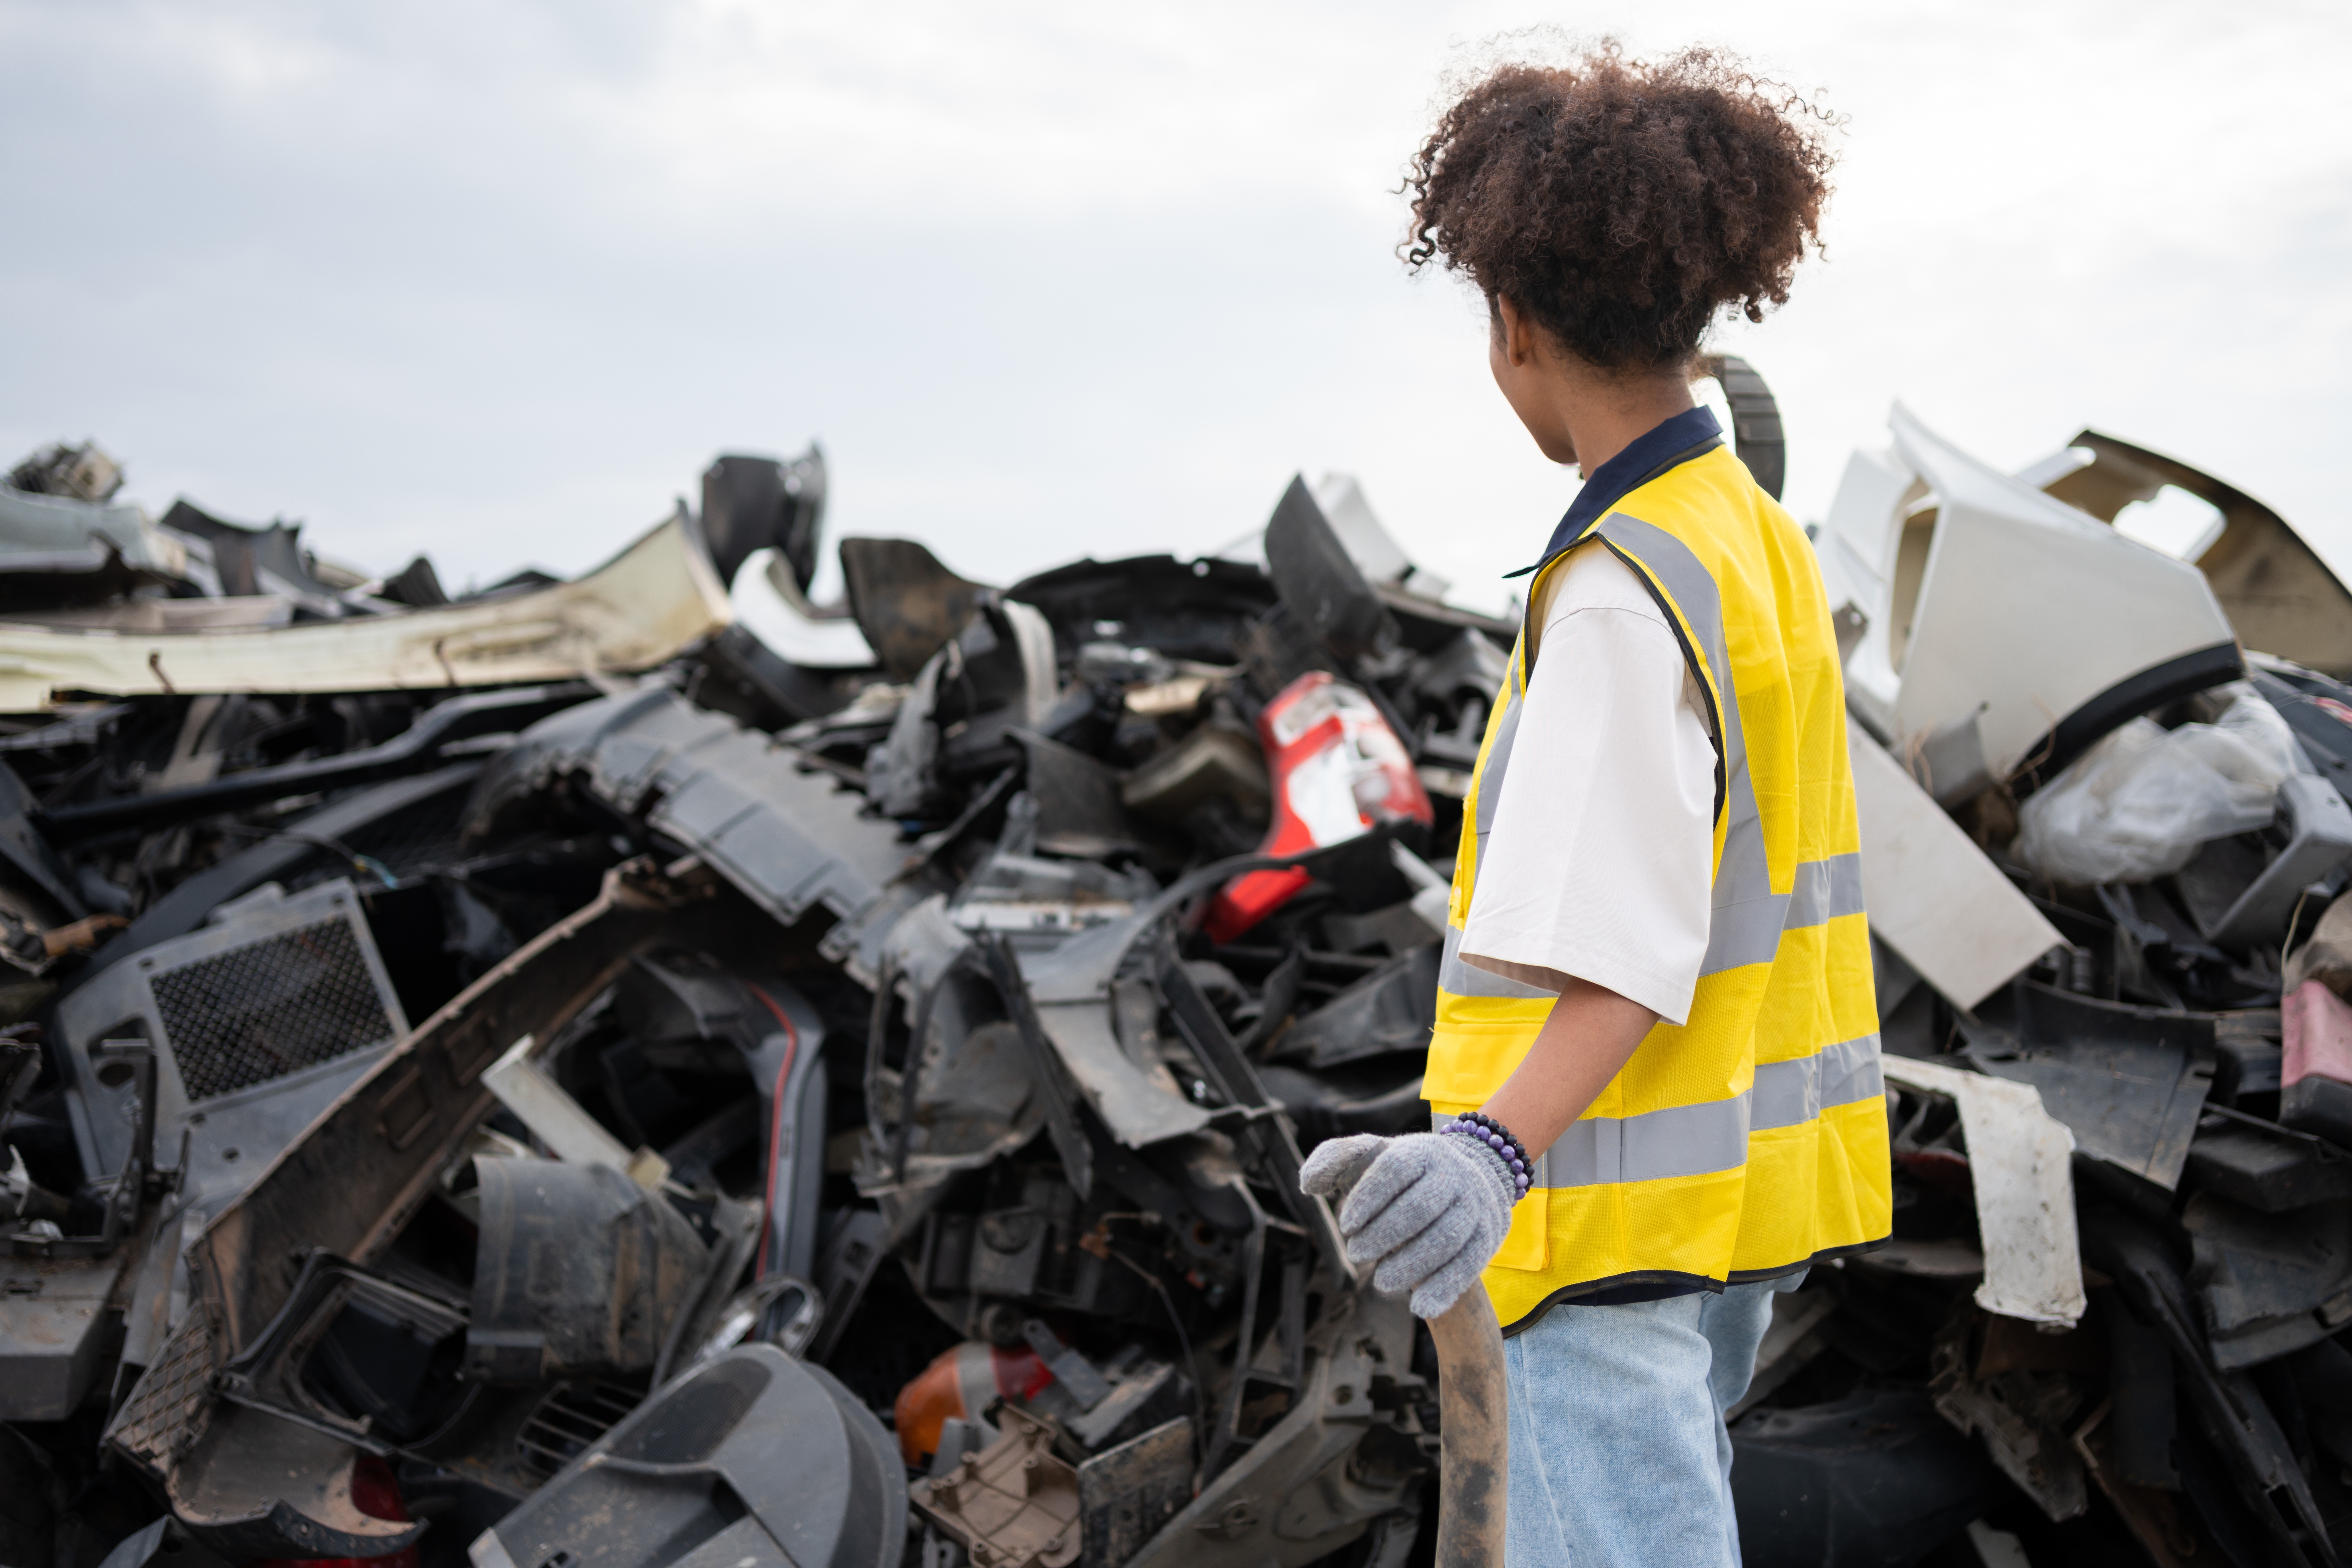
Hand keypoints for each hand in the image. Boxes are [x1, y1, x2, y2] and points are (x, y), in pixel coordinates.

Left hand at [1299, 1131, 1513, 1318]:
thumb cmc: (1406, 1171)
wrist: (1476, 1172)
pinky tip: (1419, 1308)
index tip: (1346, 1224)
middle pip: (1419, 1208)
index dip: (1366, 1199)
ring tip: (1381, 1282)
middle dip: (1383, 1236)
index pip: (1394, 1170)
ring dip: (1410, 1266)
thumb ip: (1334, 1160)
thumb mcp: (1373, 1154)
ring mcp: (1474, 1205)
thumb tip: (1308, 1186)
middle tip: (1356, 1253)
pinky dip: (1444, 1289)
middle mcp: (1452, 1175)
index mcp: (1420, 1152)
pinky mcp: (1488, 1236)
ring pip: (1446, 1239)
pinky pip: (1470, 1265)